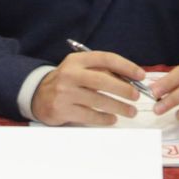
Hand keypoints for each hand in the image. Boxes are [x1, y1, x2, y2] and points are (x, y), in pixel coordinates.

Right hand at [31, 49, 148, 125]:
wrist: (38, 95)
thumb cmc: (67, 81)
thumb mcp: (79, 68)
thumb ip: (100, 71)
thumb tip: (130, 80)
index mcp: (77, 60)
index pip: (105, 59)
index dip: (126, 66)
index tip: (140, 75)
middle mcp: (70, 74)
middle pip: (102, 81)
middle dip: (124, 89)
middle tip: (136, 96)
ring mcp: (65, 93)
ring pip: (98, 101)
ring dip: (118, 107)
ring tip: (130, 111)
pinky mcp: (63, 110)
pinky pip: (89, 115)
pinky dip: (104, 118)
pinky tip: (112, 119)